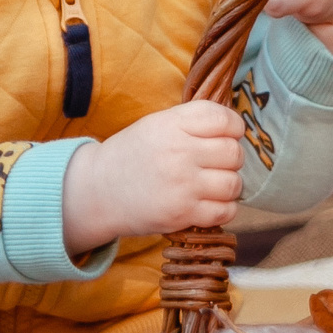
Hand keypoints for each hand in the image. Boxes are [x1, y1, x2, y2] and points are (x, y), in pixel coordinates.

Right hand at [62, 100, 242, 248]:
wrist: (97, 191)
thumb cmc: (131, 155)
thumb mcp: (156, 124)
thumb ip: (192, 122)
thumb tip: (235, 127)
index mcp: (173, 124)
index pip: (224, 119)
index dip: (234, 127)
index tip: (228, 135)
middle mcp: (180, 152)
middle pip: (234, 152)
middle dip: (231, 158)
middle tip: (217, 163)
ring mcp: (183, 185)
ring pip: (234, 183)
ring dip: (229, 185)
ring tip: (214, 184)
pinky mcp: (183, 214)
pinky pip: (226, 211)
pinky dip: (224, 208)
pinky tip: (210, 203)